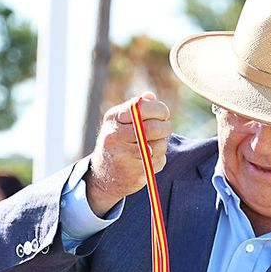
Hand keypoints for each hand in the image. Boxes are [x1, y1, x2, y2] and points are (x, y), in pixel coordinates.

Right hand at [86, 95, 170, 216]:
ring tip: (151, 144)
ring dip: (162, 143)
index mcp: (113, 118)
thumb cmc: (117, 141)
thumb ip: (136, 108)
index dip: (159, 109)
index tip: (163, 114)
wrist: (105, 174)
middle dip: (165, 127)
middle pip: (153, 128)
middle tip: (166, 127)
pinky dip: (159, 157)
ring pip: (159, 144)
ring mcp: (125, 156)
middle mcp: (115, 136)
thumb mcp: (120, 121)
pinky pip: (160, 159)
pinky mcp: (137, 172)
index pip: (142, 107)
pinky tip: (147, 158)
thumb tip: (150, 97)